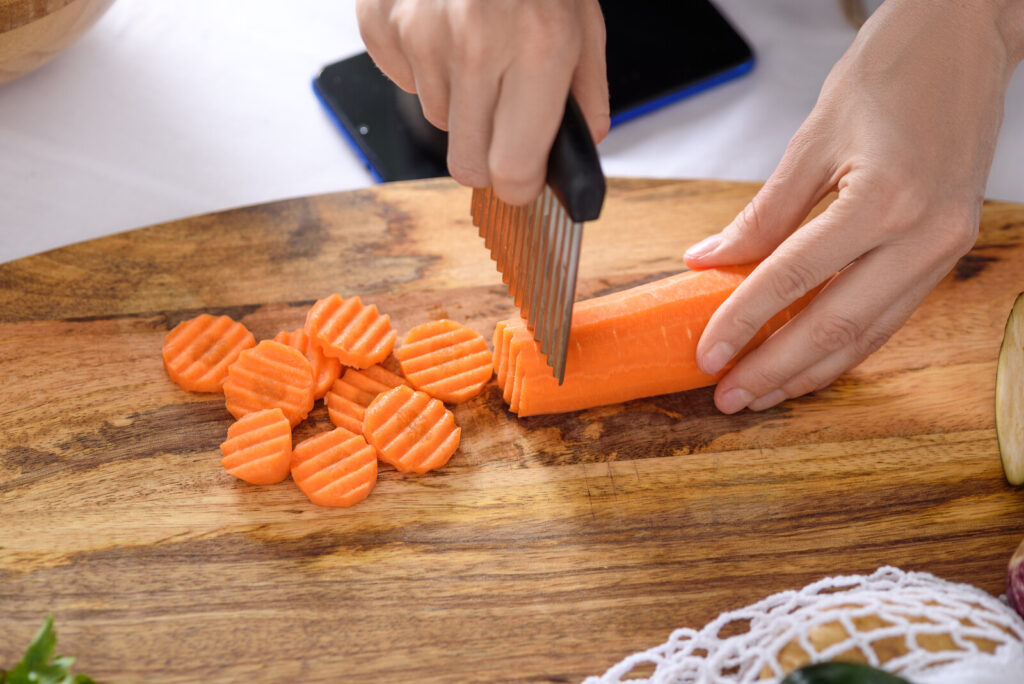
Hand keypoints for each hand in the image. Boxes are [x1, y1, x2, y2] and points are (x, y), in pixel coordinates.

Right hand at [356, 0, 609, 204]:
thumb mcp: (584, 21)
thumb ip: (585, 95)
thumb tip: (577, 150)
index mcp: (539, 49)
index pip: (513, 169)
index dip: (519, 187)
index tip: (521, 182)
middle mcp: (477, 45)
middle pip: (466, 165)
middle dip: (487, 157)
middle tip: (502, 125)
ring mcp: (422, 33)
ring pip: (438, 120)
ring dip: (460, 100)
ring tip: (477, 48)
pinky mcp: (381, 21)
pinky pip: (402, 81)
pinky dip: (423, 68)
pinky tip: (443, 31)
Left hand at [683, 0, 1023, 413]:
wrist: (970, 38)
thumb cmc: (895, 70)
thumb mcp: (813, 137)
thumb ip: (763, 212)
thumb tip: (709, 260)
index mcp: (884, 198)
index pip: (793, 279)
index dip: (744, 322)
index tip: (707, 353)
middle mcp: (924, 234)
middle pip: (836, 324)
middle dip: (776, 369)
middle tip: (729, 398)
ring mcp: (944, 247)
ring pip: (869, 332)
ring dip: (811, 370)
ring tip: (762, 393)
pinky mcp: (948, 251)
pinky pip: (891, 314)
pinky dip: (847, 345)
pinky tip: (811, 364)